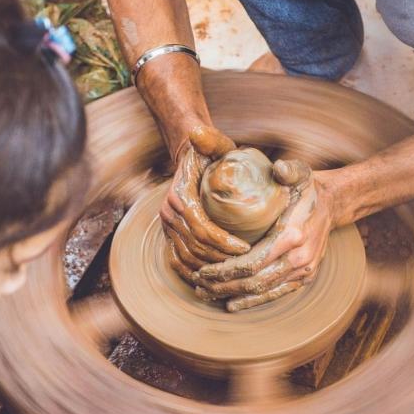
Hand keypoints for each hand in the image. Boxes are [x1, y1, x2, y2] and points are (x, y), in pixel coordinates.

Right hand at [160, 125, 251, 282]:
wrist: (189, 158)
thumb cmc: (208, 152)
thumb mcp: (214, 143)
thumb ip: (211, 139)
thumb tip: (198, 132)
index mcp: (179, 196)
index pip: (202, 228)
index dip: (223, 242)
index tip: (246, 248)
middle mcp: (168, 213)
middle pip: (195, 247)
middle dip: (221, 260)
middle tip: (246, 264)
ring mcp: (167, 226)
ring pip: (187, 258)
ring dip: (210, 268)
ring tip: (234, 272)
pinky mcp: (169, 234)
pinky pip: (177, 260)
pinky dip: (192, 273)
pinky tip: (212, 280)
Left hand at [191, 159, 336, 311]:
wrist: (332, 205)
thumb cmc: (308, 189)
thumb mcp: (300, 173)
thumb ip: (288, 170)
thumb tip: (278, 167)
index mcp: (293, 235)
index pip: (253, 262)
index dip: (225, 270)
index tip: (203, 270)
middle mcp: (299, 258)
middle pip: (254, 281)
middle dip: (223, 286)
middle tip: (198, 284)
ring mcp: (303, 271)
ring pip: (262, 291)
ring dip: (233, 295)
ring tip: (207, 293)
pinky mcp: (304, 278)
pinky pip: (276, 294)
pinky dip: (253, 301)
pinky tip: (232, 303)